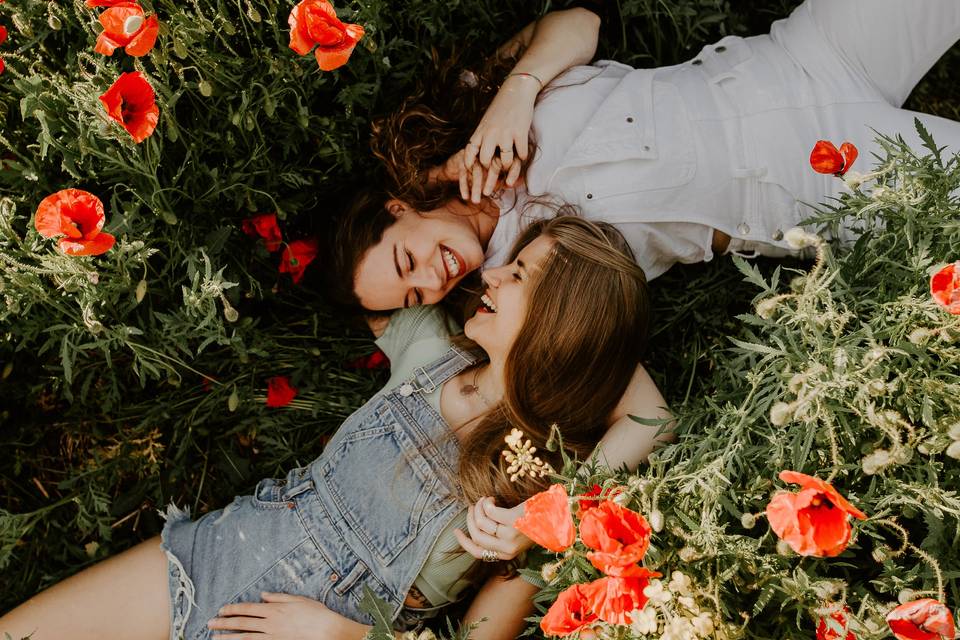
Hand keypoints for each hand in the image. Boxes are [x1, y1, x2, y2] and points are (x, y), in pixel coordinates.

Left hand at [207, 592, 368, 639]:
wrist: (327, 630)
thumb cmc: (316, 614)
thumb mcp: (298, 600)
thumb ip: (278, 597)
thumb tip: (263, 595)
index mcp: (274, 609)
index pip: (247, 608)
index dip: (232, 609)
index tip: (221, 610)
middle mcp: (270, 623)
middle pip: (241, 622)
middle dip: (223, 623)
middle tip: (209, 624)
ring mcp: (272, 636)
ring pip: (244, 637)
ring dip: (228, 637)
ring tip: (214, 638)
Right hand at [427, 150, 513, 203]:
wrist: (462, 160)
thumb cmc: (486, 168)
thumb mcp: (499, 173)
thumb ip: (508, 178)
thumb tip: (518, 184)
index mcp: (503, 152)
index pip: (510, 160)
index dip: (512, 172)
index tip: (509, 185)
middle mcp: (490, 150)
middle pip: (492, 165)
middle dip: (490, 181)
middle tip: (487, 194)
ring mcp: (475, 153)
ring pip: (476, 170)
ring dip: (475, 187)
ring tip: (476, 201)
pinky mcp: (462, 157)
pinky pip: (463, 172)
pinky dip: (464, 185)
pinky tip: (466, 196)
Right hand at [455, 497, 531, 560]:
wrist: (555, 514)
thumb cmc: (534, 521)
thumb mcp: (515, 534)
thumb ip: (498, 536)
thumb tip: (476, 526)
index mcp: (506, 554)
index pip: (477, 552)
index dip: (464, 541)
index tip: (456, 530)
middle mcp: (507, 549)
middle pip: (476, 535)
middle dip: (470, 518)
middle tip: (473, 506)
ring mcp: (510, 536)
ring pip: (481, 523)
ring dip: (479, 508)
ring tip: (485, 500)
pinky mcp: (513, 522)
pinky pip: (489, 512)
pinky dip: (487, 503)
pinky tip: (492, 499)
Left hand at [463, 75, 537, 182]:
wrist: (516, 90)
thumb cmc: (501, 107)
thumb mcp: (486, 121)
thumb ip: (483, 136)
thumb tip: (478, 153)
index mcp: (481, 131)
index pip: (469, 151)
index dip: (469, 164)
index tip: (471, 171)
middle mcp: (491, 133)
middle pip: (485, 160)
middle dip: (490, 170)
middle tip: (495, 170)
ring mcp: (506, 133)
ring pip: (505, 162)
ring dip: (509, 166)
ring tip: (510, 165)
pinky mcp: (520, 132)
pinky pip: (521, 154)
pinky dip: (522, 157)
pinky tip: (522, 155)